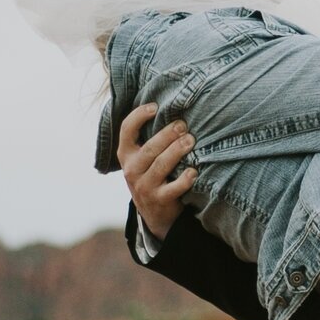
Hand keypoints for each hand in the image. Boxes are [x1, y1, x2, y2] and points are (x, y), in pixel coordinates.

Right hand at [119, 103, 196, 244]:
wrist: (153, 212)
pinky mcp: (159, 200)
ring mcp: (144, 186)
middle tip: (183, 125)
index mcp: (126, 154)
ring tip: (191, 140)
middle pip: (149, 148)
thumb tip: (173, 108)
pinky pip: (173, 188)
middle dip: (167, 135)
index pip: (126, 130)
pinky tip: (194, 171)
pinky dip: (184, 180)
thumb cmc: (151, 174)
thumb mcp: (142, 157)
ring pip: (160, 166)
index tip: (155, 106)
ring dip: (177, 151)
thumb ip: (149, 137)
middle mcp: (131, 169)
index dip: (139, 116)